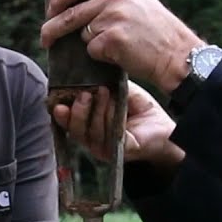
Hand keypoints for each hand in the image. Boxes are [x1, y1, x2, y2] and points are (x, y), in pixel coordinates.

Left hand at [41, 0, 202, 92]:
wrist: (178, 54)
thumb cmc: (156, 33)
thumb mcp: (137, 0)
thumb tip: (73, 4)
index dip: (58, 0)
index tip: (50, 12)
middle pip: (70, 12)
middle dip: (52, 27)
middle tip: (44, 39)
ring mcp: (114, 15)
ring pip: (83, 33)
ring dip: (93, 44)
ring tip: (118, 46)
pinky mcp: (113, 37)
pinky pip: (92, 50)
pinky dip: (102, 56)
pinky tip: (122, 54)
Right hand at [52, 82, 184, 168]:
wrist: (165, 128)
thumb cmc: (140, 110)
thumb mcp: (120, 92)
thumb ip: (104, 84)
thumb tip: (88, 69)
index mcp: (89, 126)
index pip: (69, 122)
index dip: (61, 113)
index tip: (56, 101)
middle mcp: (93, 140)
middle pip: (76, 130)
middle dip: (78, 111)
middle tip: (84, 93)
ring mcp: (106, 148)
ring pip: (91, 132)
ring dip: (96, 111)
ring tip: (103, 93)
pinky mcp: (120, 152)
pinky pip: (109, 138)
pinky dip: (110, 120)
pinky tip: (113, 107)